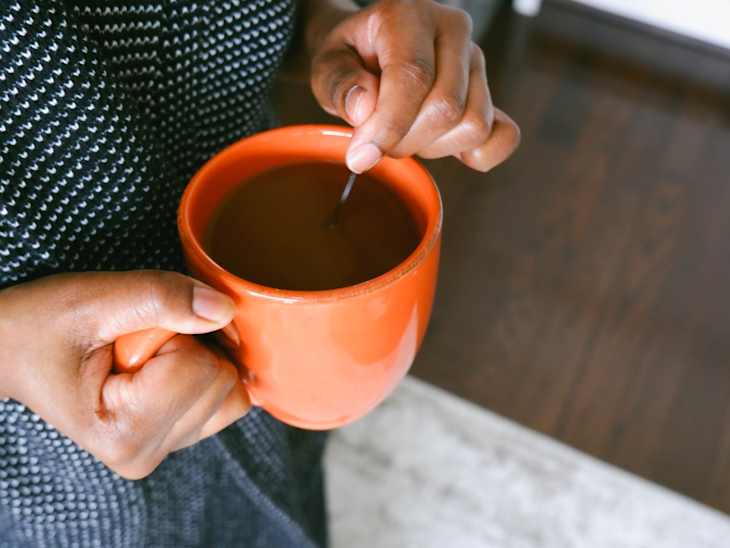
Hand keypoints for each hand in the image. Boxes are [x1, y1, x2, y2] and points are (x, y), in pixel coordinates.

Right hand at [0, 271, 249, 478]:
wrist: (11, 350)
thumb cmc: (40, 327)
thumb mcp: (93, 300)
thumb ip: (160, 298)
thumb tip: (224, 309)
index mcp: (124, 433)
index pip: (200, 368)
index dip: (172, 333)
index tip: (128, 335)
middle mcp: (147, 453)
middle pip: (223, 381)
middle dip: (188, 345)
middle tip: (133, 345)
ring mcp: (164, 449)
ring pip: (232, 390)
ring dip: (198, 356)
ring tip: (143, 355)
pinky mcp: (176, 436)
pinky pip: (225, 396)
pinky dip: (204, 369)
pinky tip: (162, 364)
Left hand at [307, 0, 519, 172]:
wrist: (367, 52)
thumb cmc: (348, 59)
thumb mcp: (326, 66)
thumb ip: (339, 84)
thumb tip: (366, 108)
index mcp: (410, 15)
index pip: (413, 77)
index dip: (388, 126)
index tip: (360, 156)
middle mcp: (453, 31)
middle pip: (446, 108)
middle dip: (405, 140)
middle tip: (378, 140)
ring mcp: (477, 63)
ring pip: (473, 125)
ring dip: (432, 148)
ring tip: (405, 133)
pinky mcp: (489, 92)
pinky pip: (503, 136)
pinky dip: (478, 155)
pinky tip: (444, 147)